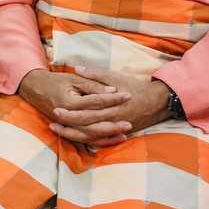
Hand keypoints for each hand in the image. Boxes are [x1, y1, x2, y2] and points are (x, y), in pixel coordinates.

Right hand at [18, 68, 130, 139]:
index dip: (113, 98)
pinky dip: (99, 140)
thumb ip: (93, 85)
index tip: (128, 95)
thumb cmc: (55, 81)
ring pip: (89, 134)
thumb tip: (112, 91)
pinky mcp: (67, 128)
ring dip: (107, 135)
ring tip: (124, 133)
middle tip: (129, 122)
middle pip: (93, 123)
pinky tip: (112, 139)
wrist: (34, 87)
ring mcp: (66, 124)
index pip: (95, 102)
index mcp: (69, 102)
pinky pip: (84, 139)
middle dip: (113, 123)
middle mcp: (67, 116)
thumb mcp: (74, 78)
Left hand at [45, 66, 171, 145]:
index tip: (55, 109)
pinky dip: (87, 140)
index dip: (70, 112)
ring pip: (92, 136)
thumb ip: (95, 74)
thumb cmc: (134, 86)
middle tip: (52, 121)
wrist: (157, 101)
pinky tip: (73, 137)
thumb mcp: (115, 76)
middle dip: (68, 125)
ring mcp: (115, 128)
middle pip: (87, 127)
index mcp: (111, 106)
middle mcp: (113, 120)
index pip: (87, 112)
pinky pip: (100, 140)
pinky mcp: (118, 132)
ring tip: (58, 130)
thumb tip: (76, 68)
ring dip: (74, 135)